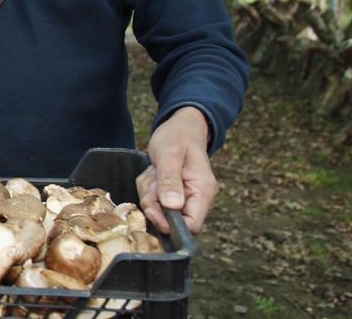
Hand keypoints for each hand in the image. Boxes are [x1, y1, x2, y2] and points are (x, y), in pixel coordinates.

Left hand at [136, 106, 215, 234]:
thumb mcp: (169, 154)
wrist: (180, 126)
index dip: (170, 224)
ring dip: (149, 192)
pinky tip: (153, 172)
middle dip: (154, 203)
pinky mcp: (172, 194)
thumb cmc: (177, 136)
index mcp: (203, 191)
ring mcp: (184, 197)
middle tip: (151, 181)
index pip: (192, 225)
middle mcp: (196, 198)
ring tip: (153, 171)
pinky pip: (154, 200)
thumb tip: (172, 205)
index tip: (152, 209)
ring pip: (159, 210)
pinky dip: (148, 188)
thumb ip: (170, 180)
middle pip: (170, 219)